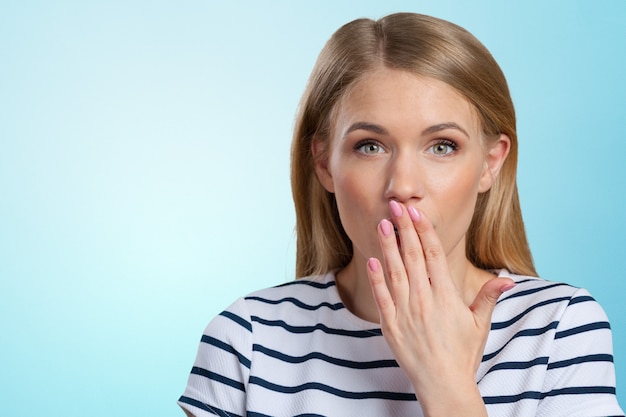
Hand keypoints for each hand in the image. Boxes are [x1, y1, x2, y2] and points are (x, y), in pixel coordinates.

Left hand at [366, 200, 513, 415]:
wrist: (443, 385)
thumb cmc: (463, 354)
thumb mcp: (480, 324)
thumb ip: (489, 297)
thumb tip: (507, 279)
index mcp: (446, 295)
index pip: (433, 254)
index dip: (424, 230)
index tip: (416, 212)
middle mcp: (424, 299)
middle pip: (412, 255)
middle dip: (403, 228)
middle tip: (396, 206)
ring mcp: (405, 311)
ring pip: (394, 271)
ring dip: (387, 246)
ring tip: (382, 224)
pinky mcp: (390, 325)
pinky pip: (381, 296)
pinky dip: (376, 277)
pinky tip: (372, 259)